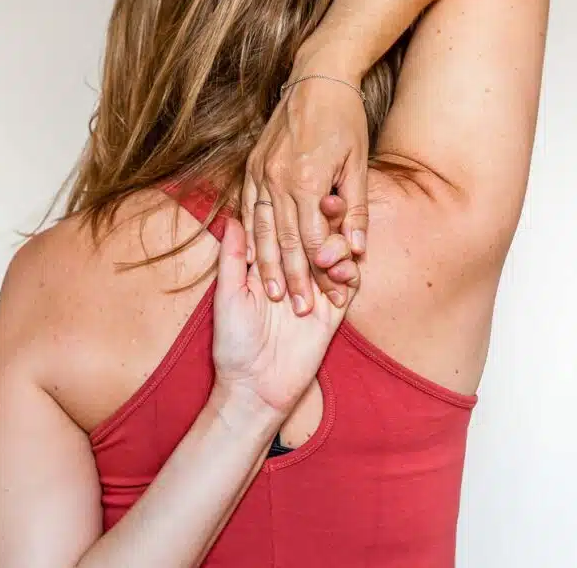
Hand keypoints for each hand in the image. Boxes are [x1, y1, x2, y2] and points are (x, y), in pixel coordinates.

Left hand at [212, 217, 356, 414]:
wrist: (255, 388)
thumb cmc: (233, 343)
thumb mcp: (227, 295)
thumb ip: (233, 257)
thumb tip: (233, 216)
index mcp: (268, 265)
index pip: (287, 227)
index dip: (296, 207)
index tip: (303, 188)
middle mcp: (294, 272)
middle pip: (317, 234)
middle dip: (326, 216)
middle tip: (330, 202)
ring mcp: (316, 290)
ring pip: (338, 254)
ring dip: (338, 244)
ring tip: (328, 252)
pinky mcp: (333, 312)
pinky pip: (349, 284)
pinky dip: (349, 271)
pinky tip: (340, 270)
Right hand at [241, 66, 368, 315]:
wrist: (317, 75)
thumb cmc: (344, 118)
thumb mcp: (359, 163)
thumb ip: (355, 208)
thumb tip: (356, 249)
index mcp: (308, 180)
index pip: (312, 239)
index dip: (320, 273)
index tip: (326, 300)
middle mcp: (278, 179)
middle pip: (285, 241)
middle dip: (292, 280)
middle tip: (299, 311)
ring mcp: (260, 173)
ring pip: (262, 230)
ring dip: (267, 266)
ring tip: (272, 294)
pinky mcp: (252, 166)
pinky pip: (248, 210)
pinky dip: (250, 236)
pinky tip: (252, 258)